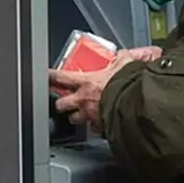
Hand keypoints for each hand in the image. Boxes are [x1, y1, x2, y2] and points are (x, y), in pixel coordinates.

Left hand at [48, 47, 162, 128]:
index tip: (47, 76)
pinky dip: (95, 126)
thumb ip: (123, 58)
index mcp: (87, 82)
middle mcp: (84, 100)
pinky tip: (98, 123)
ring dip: (75, 116)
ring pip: (74, 119)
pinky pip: (94, 128)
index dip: (52, 76)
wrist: (136, 104)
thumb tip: (124, 54)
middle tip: (63, 100)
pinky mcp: (100, 127)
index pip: (62, 77)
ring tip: (78, 114)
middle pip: (61, 104)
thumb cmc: (128, 85)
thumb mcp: (126, 64)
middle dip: (61, 103)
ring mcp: (90, 115)